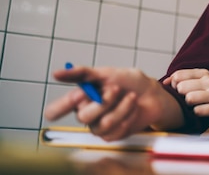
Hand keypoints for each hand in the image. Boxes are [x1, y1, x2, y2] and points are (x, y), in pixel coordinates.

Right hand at [45, 66, 182, 140]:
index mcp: (80, 99)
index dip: (64, 104)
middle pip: (82, 117)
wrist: (152, 94)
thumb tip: (57, 73)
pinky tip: (134, 108)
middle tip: (117, 89)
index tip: (80, 94)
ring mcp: (98, 126)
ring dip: (122, 107)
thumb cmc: (130, 82)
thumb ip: (82, 73)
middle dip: (104, 101)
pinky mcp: (112, 135)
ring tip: (131, 96)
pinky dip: (129, 115)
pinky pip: (117, 130)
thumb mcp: (107, 73)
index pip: (55, 110)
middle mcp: (86, 114)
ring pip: (104, 123)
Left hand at [163, 68, 208, 116]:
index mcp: (204, 73)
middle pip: (181, 87)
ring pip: (189, 98)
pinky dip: (196, 114)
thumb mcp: (195, 86)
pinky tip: (200, 114)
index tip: (180, 93)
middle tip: (187, 102)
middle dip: (181, 97)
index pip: (178, 76)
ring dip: (188, 106)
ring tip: (194, 107)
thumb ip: (179, 81)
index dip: (174, 86)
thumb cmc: (206, 101)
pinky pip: (197, 111)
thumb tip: (164, 82)